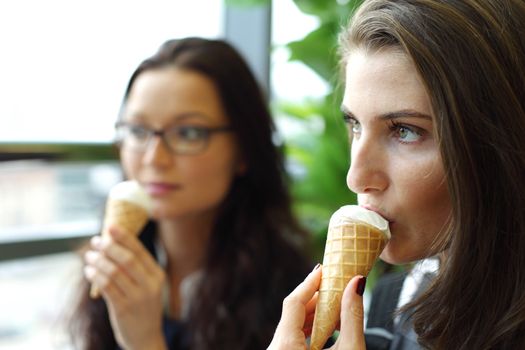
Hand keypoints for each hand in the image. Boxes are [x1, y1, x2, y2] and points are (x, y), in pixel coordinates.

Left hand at [84, 227, 166, 349]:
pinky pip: (106, 287)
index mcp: (157, 275)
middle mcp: (150, 285)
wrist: (146, 338)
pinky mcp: (123, 309)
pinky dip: (95, 276)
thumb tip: (113, 243)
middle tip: (96, 241)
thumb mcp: (147, 286)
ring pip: (113, 272)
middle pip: (127, 259)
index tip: (110, 226)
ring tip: (89, 256)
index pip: (139, 251)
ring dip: (98, 261)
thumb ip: (136, 268)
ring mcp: (137, 298)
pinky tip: (89, 271)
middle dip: (109, 247)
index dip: (124, 237)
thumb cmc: (143, 307)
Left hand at [268, 265, 365, 349]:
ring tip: (338, 303)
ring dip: (317, 312)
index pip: (293, 302)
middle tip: (335, 282)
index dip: (310, 282)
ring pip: (294, 324)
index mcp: (286, 346)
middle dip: (317, 296)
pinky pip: (294, 336)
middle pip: (294, 312)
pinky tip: (331, 324)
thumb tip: (357, 283)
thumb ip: (352, 317)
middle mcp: (276, 349)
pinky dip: (312, 327)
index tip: (325, 269)